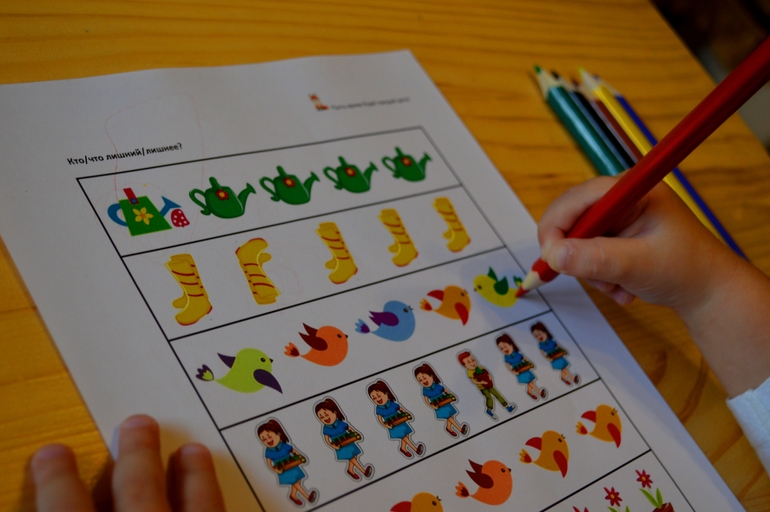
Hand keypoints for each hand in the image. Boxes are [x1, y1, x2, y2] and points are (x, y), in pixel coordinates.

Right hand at [31, 415, 225, 511]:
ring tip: (193, 451)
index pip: (66, 508)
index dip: (57, 480)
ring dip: (194, 476)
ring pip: (197, 504)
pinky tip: (218, 494)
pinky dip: (217, 498)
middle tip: (139, 424)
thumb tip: (63, 503)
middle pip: (139, 491)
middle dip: (139, 456)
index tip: (54, 455)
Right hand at [538, 175, 732, 314]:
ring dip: (589, 270)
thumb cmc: (686, 271)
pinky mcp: (615, 235)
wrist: (708, 292)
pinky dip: (597, 274)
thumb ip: (596, 259)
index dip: (557, 226)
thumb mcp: (639, 266)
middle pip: (571, 218)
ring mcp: (617, 217)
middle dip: (575, 253)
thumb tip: (553, 255)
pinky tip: (621, 286)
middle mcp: (621, 198)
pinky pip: (587, 253)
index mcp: (633, 190)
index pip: (578, 198)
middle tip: (589, 278)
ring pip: (576, 240)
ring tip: (617, 286)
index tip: (550, 258)